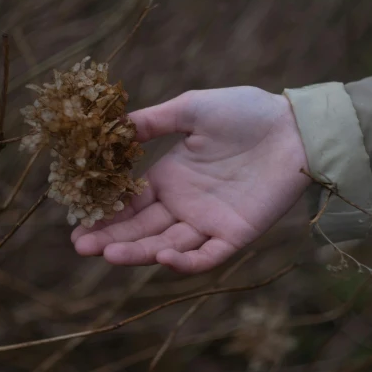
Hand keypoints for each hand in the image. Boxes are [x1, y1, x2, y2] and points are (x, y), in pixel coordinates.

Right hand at [71, 86, 309, 273]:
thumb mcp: (191, 110)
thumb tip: (113, 127)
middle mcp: (185, 204)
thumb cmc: (244, 113)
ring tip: (107, 254)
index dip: (106, 213)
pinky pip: (208, 255)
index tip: (79, 220)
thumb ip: (154, 122)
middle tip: (81, 246)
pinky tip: (163, 256)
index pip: (131, 203)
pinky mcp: (235, 234)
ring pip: (167, 245)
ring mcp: (209, 222)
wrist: (292, 126)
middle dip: (111, 239)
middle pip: (142, 229)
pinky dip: (186, 261)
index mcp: (171, 177)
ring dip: (139, 252)